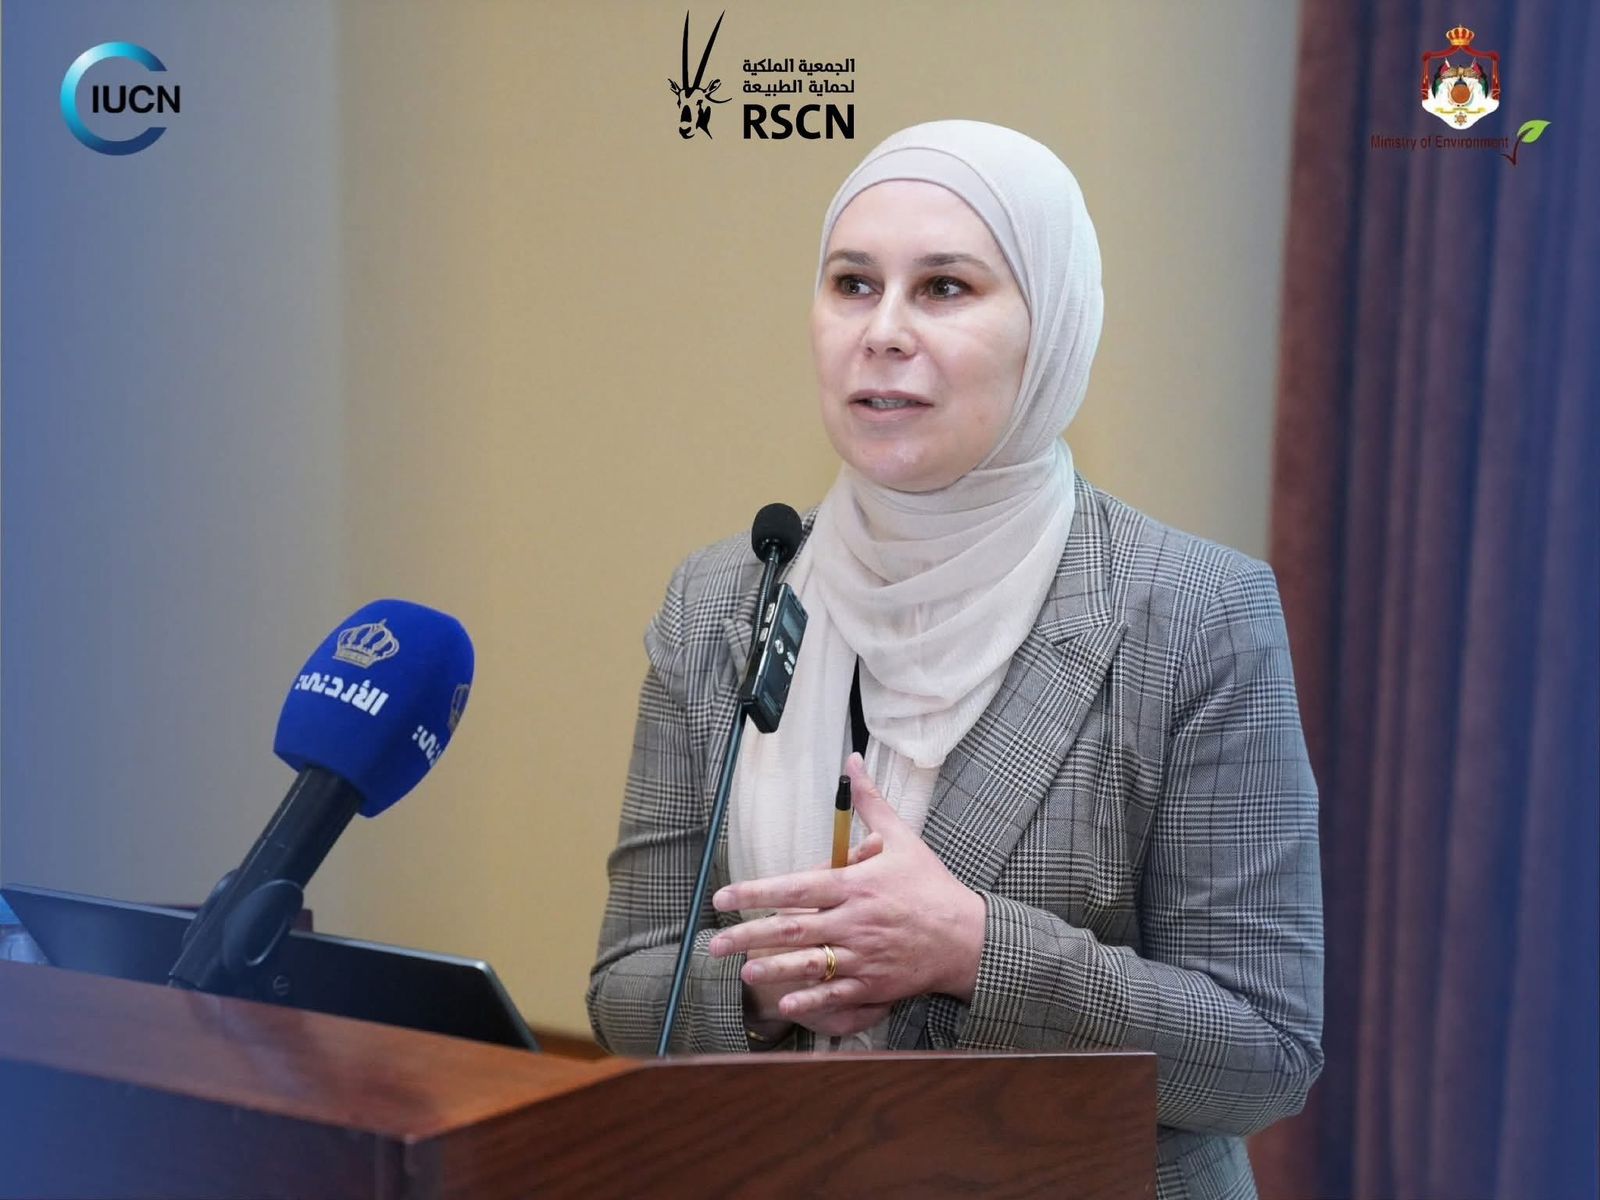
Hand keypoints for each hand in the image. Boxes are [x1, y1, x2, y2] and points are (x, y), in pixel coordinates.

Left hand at [709, 754, 985, 1029]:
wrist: (968, 936)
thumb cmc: (932, 886)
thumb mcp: (904, 838)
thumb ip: (871, 803)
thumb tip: (853, 762)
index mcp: (855, 886)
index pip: (795, 888)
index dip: (756, 892)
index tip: (724, 896)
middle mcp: (854, 922)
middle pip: (791, 931)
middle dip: (749, 935)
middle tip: (716, 942)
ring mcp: (863, 956)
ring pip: (809, 964)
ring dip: (774, 969)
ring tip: (745, 970)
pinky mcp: (874, 985)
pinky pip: (836, 994)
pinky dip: (811, 999)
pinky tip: (786, 1003)